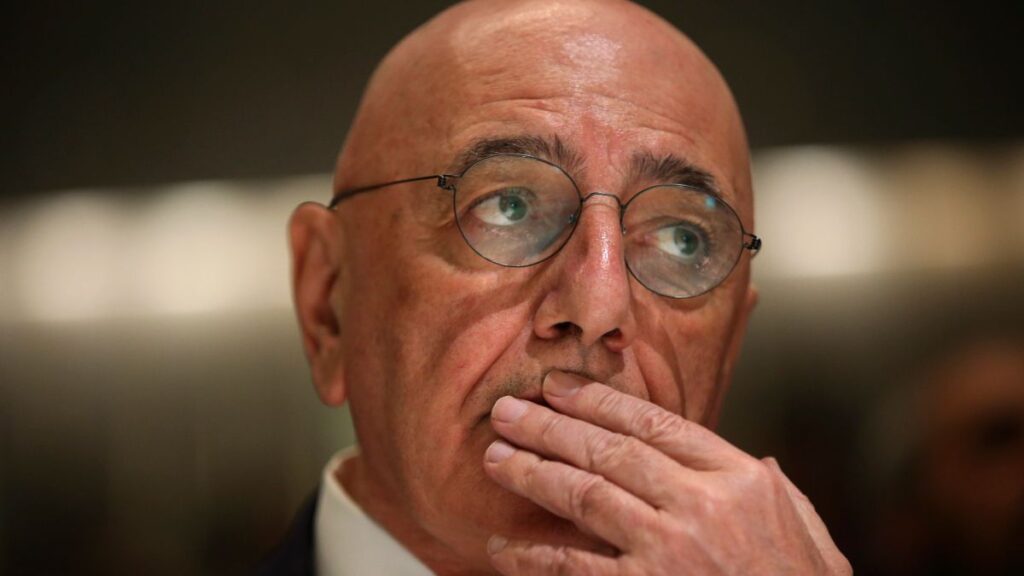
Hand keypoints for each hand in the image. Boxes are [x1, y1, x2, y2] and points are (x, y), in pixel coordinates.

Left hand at [483, 371, 851, 574]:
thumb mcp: (810, 532)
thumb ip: (780, 489)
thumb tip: (761, 460)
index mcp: (739, 479)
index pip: (654, 423)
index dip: (598, 400)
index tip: (560, 387)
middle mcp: (700, 506)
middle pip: (609, 451)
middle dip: (551, 427)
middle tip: (508, 411)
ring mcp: (668, 552)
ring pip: (584, 495)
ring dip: (533, 473)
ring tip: (496, 456)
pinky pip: (574, 569)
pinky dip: (533, 558)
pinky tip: (502, 548)